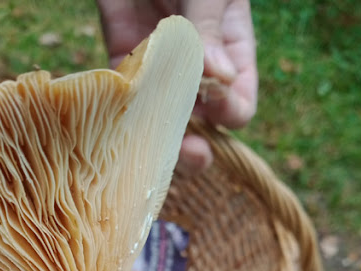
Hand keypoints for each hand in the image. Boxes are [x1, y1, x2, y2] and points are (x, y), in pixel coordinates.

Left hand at [96, 0, 257, 169]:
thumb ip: (210, 27)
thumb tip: (219, 77)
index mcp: (229, 49)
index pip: (238, 99)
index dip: (233, 111)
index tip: (221, 108)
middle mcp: (195, 66)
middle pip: (201, 122)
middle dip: (199, 144)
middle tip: (193, 153)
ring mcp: (158, 66)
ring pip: (161, 119)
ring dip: (159, 141)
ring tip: (156, 153)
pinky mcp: (122, 59)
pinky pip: (124, 97)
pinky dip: (123, 116)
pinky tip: (122, 127)